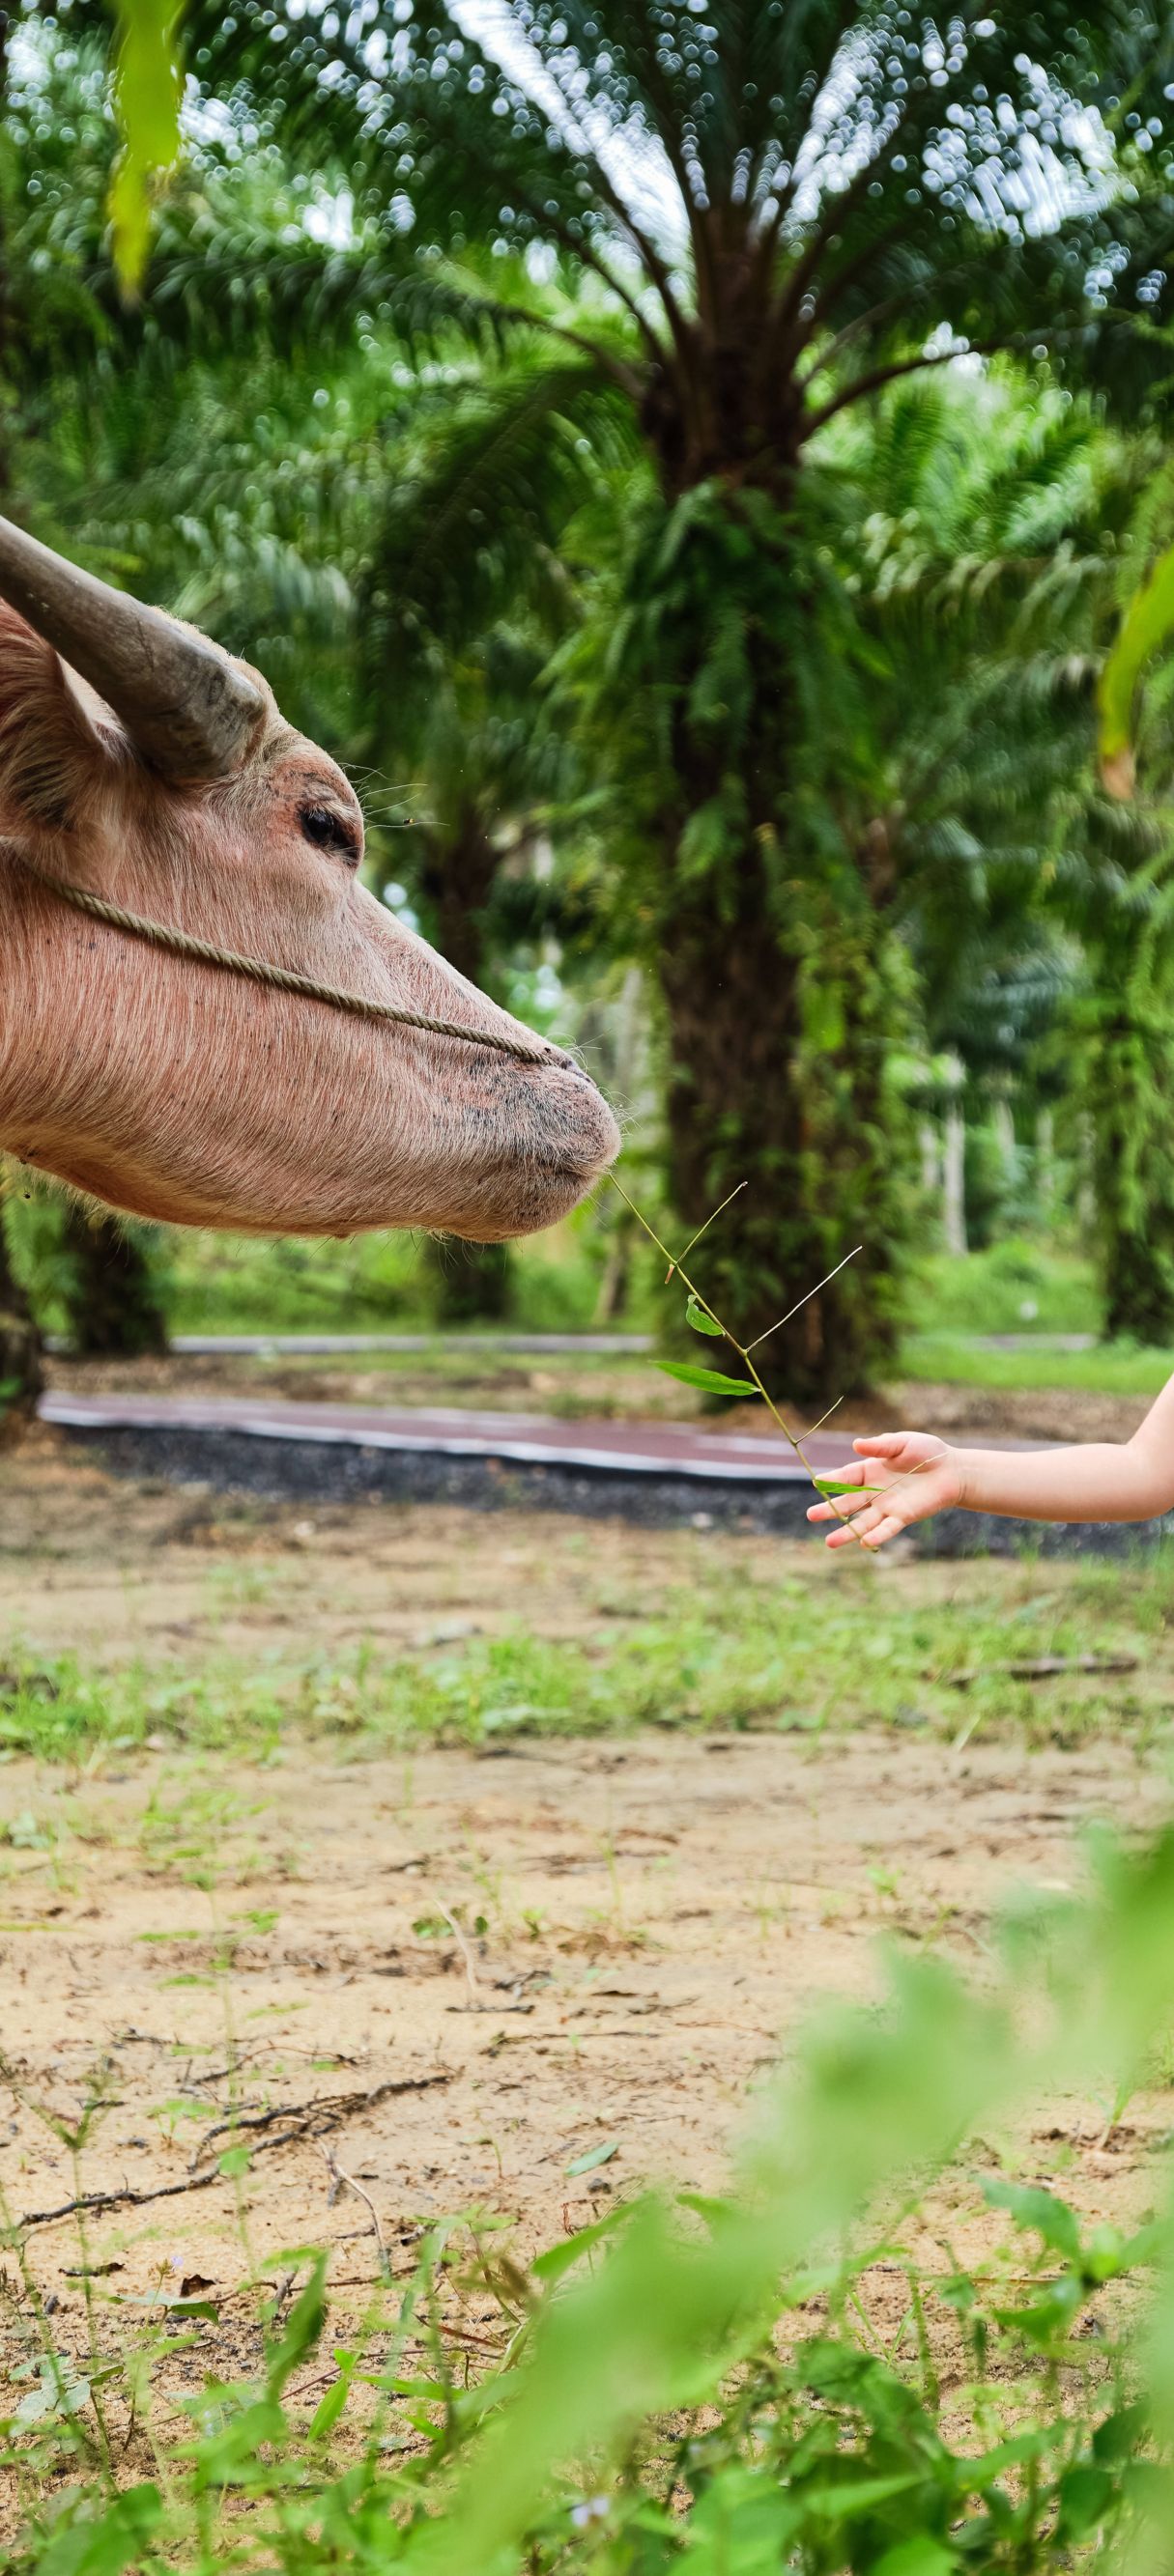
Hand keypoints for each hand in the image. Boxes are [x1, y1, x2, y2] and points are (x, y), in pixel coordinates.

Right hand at [806, 1431, 964, 1550]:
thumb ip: (880, 1446)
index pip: (847, 1476)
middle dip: (830, 1509)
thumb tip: (856, 1444)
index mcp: (870, 1470)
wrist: (952, 1470)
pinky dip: (877, 1536)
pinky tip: (864, 1542)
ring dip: (847, 1532)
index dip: (833, 1479)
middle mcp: (874, 1491)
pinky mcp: (903, 1517)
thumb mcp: (902, 1442)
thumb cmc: (926, 1452)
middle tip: (811, 1515)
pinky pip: (887, 1528)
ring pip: (863, 1522)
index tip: (816, 1482)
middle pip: (848, 1502)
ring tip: (829, 1543)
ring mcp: (887, 1506)